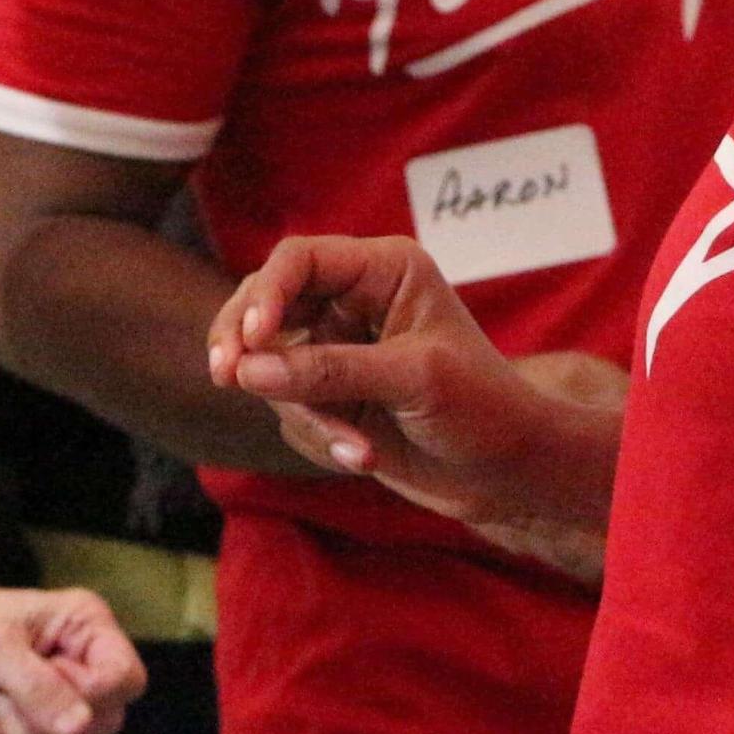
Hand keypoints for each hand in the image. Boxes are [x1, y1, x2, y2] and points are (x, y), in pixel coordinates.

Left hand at [0, 564, 143, 733]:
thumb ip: (40, 688)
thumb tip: (81, 729)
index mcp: (86, 626)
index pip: (127, 679)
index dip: (91, 693)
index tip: (47, 677)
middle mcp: (82, 661)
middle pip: (105, 721)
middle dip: (47, 717)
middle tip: (5, 686)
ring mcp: (61, 696)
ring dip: (22, 733)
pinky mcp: (35, 723)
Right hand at [207, 234, 609, 577]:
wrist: (507, 473)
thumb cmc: (482, 409)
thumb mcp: (413, 380)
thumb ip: (331, 370)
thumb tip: (250, 371)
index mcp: (383, 269)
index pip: (298, 259)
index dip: (265, 292)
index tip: (249, 340)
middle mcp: (352, 299)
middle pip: (263, 300)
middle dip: (244, 342)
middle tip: (226, 377)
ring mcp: (335, 347)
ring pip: (269, 363)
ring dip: (302, 410)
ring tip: (355, 447)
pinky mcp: (327, 392)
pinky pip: (286, 406)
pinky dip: (316, 434)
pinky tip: (362, 457)